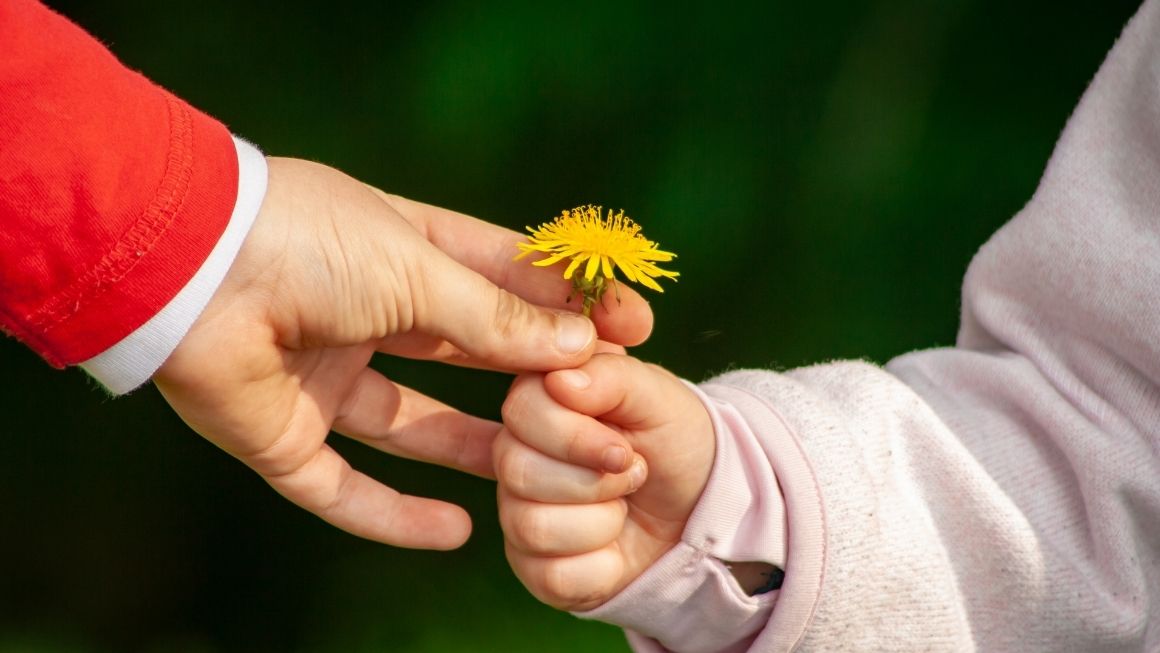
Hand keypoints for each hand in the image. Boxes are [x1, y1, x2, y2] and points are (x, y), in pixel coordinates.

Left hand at [153, 157, 652, 549]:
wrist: (185, 268)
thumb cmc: (310, 240)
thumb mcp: (422, 270)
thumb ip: (498, 316)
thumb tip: (580, 343)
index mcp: (405, 251)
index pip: (507, 279)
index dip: (567, 305)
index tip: (631, 328)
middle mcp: (370, 313)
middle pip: (470, 355)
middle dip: (534, 379)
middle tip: (604, 407)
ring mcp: (326, 375)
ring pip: (415, 426)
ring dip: (475, 452)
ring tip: (541, 476)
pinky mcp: (283, 435)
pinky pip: (344, 489)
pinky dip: (395, 516)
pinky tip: (457, 534)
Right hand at [494, 353, 714, 610]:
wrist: (701, 507)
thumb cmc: (674, 441)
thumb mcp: (659, 397)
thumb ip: (612, 377)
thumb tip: (559, 381)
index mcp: (539, 401)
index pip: (521, 413)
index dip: (574, 437)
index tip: (623, 449)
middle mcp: (515, 453)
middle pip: (516, 472)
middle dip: (595, 481)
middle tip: (633, 473)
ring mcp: (517, 511)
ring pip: (532, 527)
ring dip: (602, 522)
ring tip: (624, 506)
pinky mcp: (532, 565)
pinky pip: (551, 576)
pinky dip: (602, 565)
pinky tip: (615, 547)